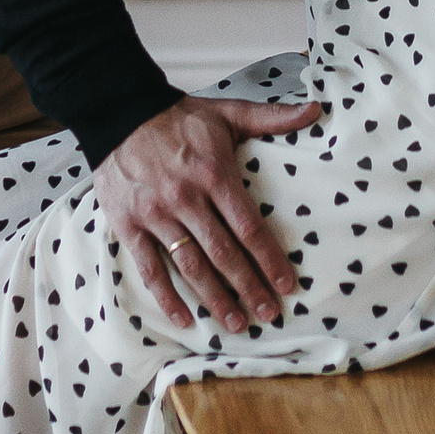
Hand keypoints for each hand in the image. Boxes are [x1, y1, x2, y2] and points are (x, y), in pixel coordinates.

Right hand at [95, 92, 326, 331]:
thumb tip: (315, 109)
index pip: (248, 226)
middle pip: (223, 253)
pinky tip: (185, 319)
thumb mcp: (227, 112)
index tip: (287, 284)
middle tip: (269, 313)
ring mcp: (156, 215)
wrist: (119, 112)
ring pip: (190, 265)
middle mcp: (186, 198)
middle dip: (248, 287)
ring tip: (236, 324)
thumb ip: (271, 117)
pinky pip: (149, 268)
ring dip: (214, 299)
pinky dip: (166, 296)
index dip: (269, 258)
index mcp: (214, 174)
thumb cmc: (179, 118)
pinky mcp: (128, 225)